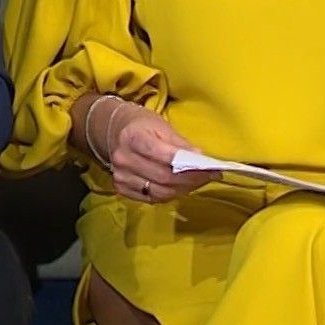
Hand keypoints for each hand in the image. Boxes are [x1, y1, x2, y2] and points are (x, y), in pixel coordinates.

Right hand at [97, 97, 219, 203]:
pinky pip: (151, 198)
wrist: (116, 131)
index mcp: (133, 137)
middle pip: (163, 177)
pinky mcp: (121, 188)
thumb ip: (180, 144)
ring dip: (183, 190)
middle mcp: (123, 159)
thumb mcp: (162, 126)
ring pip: (159, 192)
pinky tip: (180, 188)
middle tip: (209, 177)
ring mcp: (120, 176)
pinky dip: (169, 195)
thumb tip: (200, 159)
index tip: (208, 168)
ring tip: (197, 183)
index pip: (164, 156)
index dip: (188, 165)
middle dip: (190, 180)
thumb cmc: (143, 126)